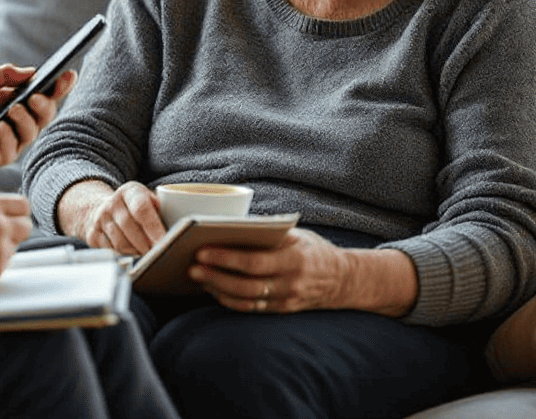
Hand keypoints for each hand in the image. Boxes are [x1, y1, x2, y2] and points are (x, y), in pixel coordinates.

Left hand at [0, 64, 76, 173]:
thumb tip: (31, 72)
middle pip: (45, 115)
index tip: (70, 75)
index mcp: (16, 101)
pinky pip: (12, 150)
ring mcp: (10, 141)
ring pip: (32, 133)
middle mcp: (17, 122)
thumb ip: (3, 75)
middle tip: (34, 97)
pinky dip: (8, 137)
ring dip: (25, 120)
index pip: (45, 95)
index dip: (60, 86)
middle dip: (45, 105)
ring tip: (12, 109)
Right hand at [59, 180, 165, 255]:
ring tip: (148, 259)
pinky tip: (133, 259)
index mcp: (130, 191)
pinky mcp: (92, 235)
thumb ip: (161, 210)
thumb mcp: (148, 200)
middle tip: (160, 256)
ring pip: (120, 243)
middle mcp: (112, 203)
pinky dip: (123, 258)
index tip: (165, 242)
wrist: (103, 209)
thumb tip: (177, 229)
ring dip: (136, 254)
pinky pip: (110, 252)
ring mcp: (100, 219)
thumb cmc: (136, 208)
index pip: (141, 209)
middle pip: (130, 228)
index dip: (154, 228)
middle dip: (146, 245)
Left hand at [187, 228, 417, 316]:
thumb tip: (230, 225)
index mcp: (293, 259)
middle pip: (246, 284)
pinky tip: (214, 290)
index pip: (254, 261)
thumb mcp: (295, 234)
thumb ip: (268, 232)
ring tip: (198, 277)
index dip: (226, 258)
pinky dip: (230, 301)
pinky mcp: (282, 311)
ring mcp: (286, 300)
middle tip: (191, 267)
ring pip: (246, 299)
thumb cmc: (312, 249)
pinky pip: (252, 308)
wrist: (344, 279)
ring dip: (218, 289)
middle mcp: (290, 283)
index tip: (202, 250)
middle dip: (216, 276)